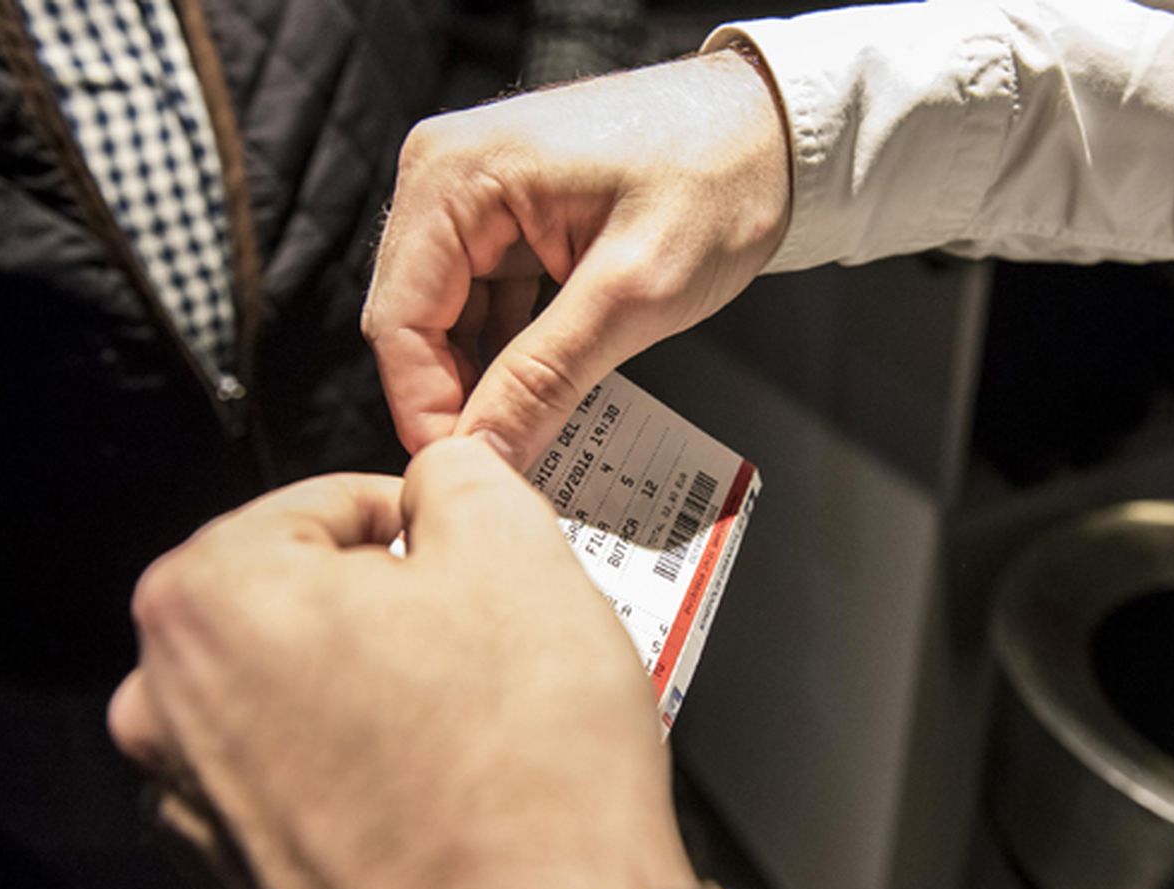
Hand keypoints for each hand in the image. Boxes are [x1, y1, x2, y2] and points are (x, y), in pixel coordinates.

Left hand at [108, 440, 696, 888]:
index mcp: (210, 599)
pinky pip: (305, 779)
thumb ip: (461, 473)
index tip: (468, 560)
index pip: (325, 503)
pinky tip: (444, 786)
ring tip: (472, 723)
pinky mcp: (238, 874)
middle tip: (482, 642)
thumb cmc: (520, 777)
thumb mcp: (517, 551)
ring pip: (304, 689)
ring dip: (380, 686)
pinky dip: (365, 768)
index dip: (419, 523)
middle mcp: (169, 704)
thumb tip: (443, 472)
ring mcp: (195, 804)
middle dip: (393, 605)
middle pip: (302, 598)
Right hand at [364, 47, 790, 468]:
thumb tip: (483, 453)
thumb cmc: (720, 178)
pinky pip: (484, 301)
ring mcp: (475, 194)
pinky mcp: (507, 216)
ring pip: (447, 318)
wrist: (774, 132)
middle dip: (453, 397)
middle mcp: (447, 173)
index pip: (400, 319)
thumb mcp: (634, 292)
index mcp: (456, 174)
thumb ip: (545, 377)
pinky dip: (508, 352)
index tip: (466, 471)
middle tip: (502, 466)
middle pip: (413, 319)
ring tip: (530, 436)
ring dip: (483, 380)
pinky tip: (543, 392)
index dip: (424, 408)